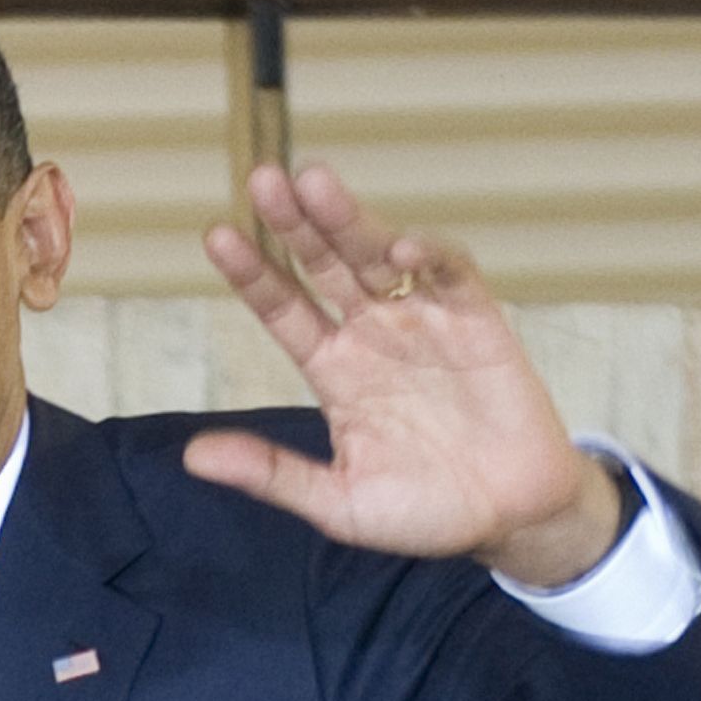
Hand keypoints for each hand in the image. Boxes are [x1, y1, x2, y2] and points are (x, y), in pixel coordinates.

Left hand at [188, 162, 623, 588]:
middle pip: (327, 265)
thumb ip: (271, 474)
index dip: (253, 273)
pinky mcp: (479, 323)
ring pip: (380, 256)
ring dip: (350, 219)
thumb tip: (192, 457)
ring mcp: (425, 323)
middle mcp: (374, 334)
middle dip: (296, 223)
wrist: (508, 521)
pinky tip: (400, 250)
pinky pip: (452, 276)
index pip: (284, 308)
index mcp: (335, 369)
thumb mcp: (336, 501)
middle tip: (263, 180)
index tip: (216, 236)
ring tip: (315, 182)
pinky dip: (430, 257)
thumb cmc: (421, 511)